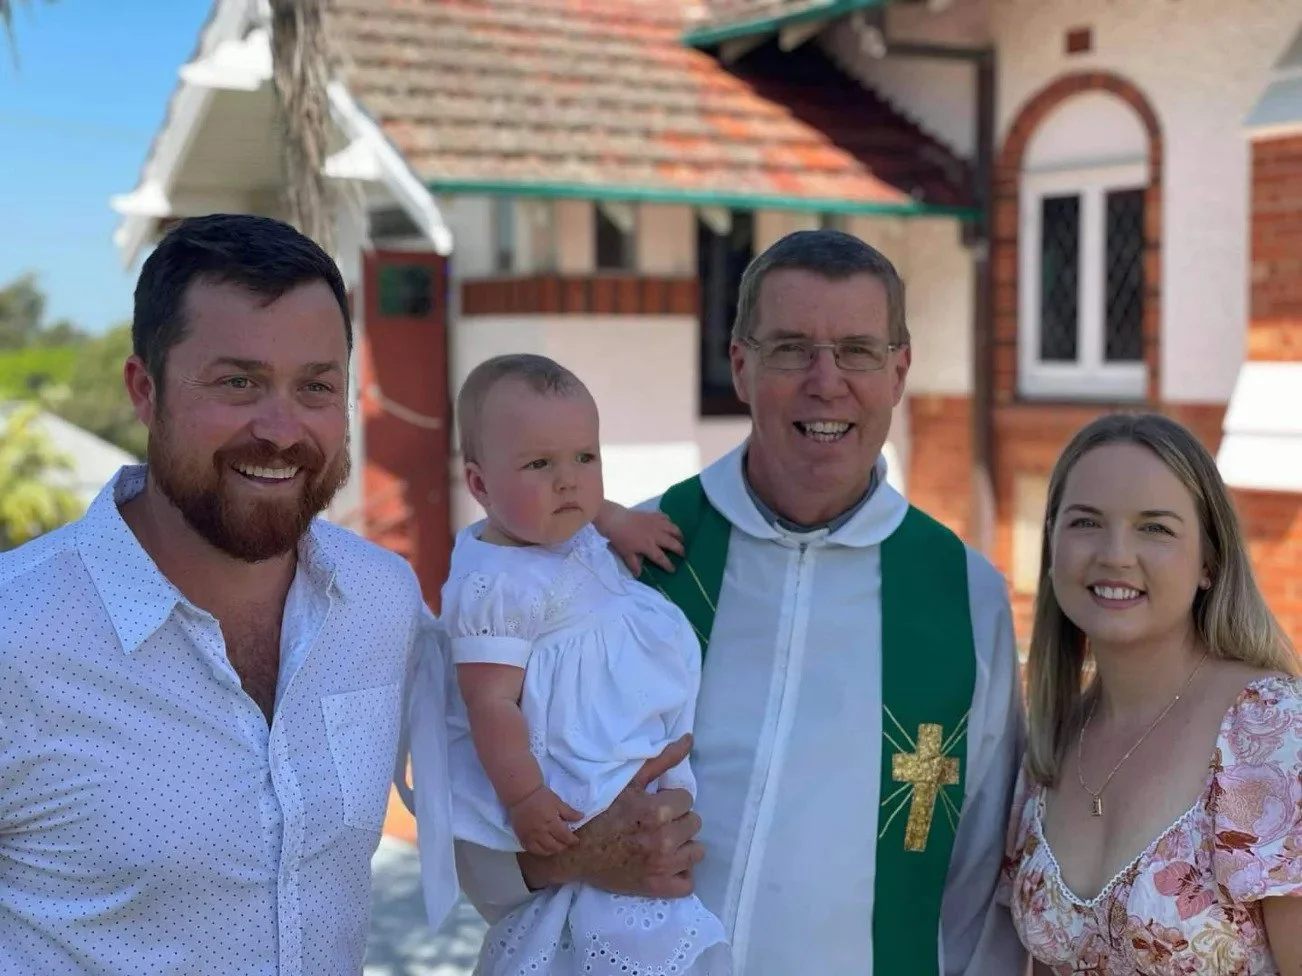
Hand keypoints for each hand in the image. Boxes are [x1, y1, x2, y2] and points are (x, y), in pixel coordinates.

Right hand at [509, 786, 582, 855]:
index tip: (575, 840)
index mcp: (551, 822)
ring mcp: (530, 836)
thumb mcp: (557, 802)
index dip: (572, 840)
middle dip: (563, 846)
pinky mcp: (522, 837)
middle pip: (555, 846)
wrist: (521, 794)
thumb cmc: (541, 796)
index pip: (565, 836)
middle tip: (566, 843)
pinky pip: (531, 850)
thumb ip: (569, 812)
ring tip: (556, 846)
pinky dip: (539, 851)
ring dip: (553, 850)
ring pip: (544, 851)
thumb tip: (581, 817)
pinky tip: (543, 848)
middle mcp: (541, 832)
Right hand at [520, 735, 702, 897]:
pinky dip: (680, 874)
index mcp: (657, 811)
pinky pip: (688, 883)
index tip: (657, 804)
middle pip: (694, 824)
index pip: (688, 799)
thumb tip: (690, 739)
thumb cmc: (602, 813)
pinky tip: (667, 863)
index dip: (672, 799)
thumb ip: (662, 760)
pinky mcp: (657, 888)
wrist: (576, 850)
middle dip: (679, 820)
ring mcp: (662, 866)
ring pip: (696, 851)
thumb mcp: (630, 783)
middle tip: (658, 823)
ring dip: (682, 845)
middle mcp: (663, 840)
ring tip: (663, 842)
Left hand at [600, 504, 683, 575]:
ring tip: (681, 539)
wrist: (614, 519)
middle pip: (672, 543)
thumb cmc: (619, 538)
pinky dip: (669, 521)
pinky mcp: (653, 515)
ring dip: (679, 535)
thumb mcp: (625, 553)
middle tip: (683, 554)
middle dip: (680, 549)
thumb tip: (638, 575)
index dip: (668, 565)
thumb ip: (633, 564)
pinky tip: (669, 524)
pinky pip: (665, 517)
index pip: (661, 558)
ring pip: (673, 529)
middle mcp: (656, 535)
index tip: (673, 569)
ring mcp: (656, 523)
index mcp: (648, 546)